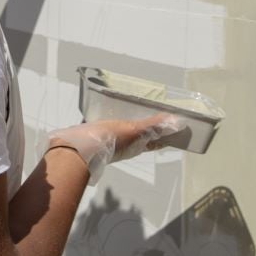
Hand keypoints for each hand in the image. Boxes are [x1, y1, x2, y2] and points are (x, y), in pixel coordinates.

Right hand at [49, 114, 182, 183]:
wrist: (78, 148)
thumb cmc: (109, 139)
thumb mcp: (134, 129)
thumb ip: (153, 125)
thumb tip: (177, 121)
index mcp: (136, 146)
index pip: (155, 141)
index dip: (164, 136)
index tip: (173, 127)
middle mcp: (124, 145)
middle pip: (139, 137)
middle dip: (145, 127)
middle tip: (150, 112)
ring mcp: (108, 141)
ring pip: (121, 131)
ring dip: (126, 122)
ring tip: (128, 107)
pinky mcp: (94, 135)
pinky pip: (105, 126)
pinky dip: (108, 118)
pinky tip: (105, 109)